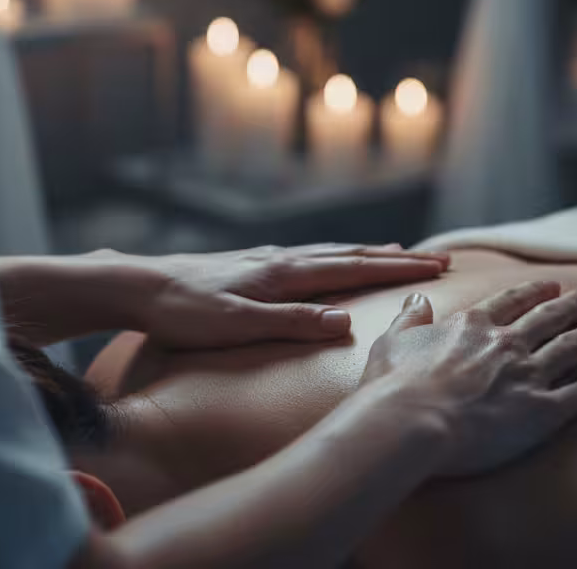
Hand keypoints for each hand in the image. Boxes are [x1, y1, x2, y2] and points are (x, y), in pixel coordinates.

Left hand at [129, 243, 448, 349]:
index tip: (438, 267)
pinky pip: (309, 255)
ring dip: (367, 253)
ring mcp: (267, 258)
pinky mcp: (252, 263)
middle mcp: (282, 259)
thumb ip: (290, 323)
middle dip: (395, 259)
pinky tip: (331, 259)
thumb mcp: (236, 325)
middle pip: (350, 255)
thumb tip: (345, 324)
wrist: (138, 284)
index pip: (354, 269)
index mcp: (284, 274)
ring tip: (396, 253)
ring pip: (330, 251)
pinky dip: (336, 255)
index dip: (398, 270)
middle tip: (436, 258)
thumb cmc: (183, 311)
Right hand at [360, 281, 576, 476]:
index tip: (551, 285)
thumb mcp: (394, 340)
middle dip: (573, 304)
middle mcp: (506, 343)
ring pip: (572, 348)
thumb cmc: (395, 384)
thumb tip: (416, 298)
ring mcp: (528, 375)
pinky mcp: (543, 411)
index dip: (533, 292)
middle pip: (549, 318)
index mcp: (472, 325)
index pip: (510, 301)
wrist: (413, 421)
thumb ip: (410, 317)